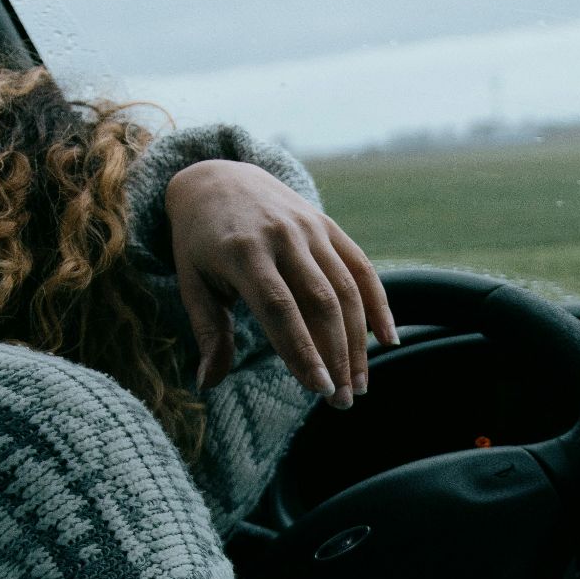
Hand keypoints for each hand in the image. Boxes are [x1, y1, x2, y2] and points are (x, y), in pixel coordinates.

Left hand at [164, 159, 399, 408]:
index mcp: (242, 252)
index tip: (319, 389)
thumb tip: (208, 384)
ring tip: (360, 385)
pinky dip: (378, 303)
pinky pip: (361, 266)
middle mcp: (281, 237)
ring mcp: (309, 228)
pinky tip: (387, 339)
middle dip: (337, 356)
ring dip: (358, 341)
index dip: (302, 350)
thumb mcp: (192, 283)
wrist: (217, 177)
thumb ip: (208, 332)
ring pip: (345, 289)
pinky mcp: (327, 225)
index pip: (279, 309)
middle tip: (343, 401)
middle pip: (320, 302)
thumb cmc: (199, 242)